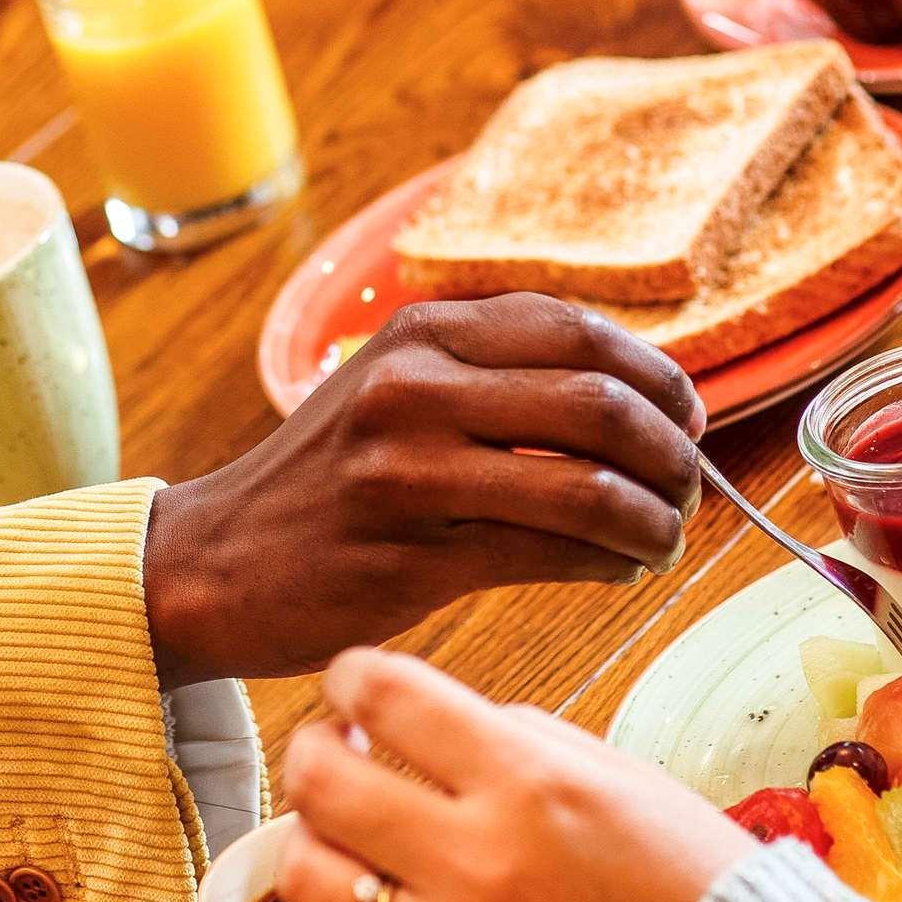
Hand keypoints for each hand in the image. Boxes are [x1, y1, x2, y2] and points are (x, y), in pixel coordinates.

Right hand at [141, 296, 705, 687]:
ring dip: (655, 521)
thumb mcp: (397, 389)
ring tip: (663, 541)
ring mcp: (411, 466)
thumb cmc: (328, 484)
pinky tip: (616, 571)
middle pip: (602, 401)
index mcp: (424, 331)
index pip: (580, 329)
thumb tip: (644, 400)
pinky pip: (554, 554)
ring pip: (591, 485)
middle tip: (687, 491)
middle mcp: (418, 384)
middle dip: (672, 454)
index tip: (687, 420)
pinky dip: (610, 564)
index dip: (658, 376)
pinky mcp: (414, 551)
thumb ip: (498, 376)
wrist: (214, 563)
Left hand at [273, 648, 753, 901]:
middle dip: (314, 751)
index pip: (385, 694)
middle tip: (334, 756)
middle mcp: (479, 858)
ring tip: (346, 847)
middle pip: (320, 780)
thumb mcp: (617, 773)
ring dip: (316, 848)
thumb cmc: (693, 882)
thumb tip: (431, 722)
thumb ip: (517, 736)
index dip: (350, 678)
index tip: (352, 688)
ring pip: (309, 878)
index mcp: (528, 780)